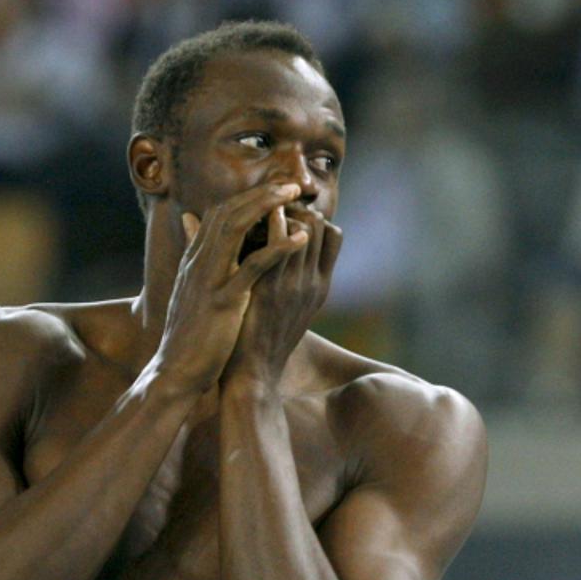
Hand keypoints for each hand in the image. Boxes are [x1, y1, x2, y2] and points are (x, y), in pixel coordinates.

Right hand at [154, 183, 309, 390]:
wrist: (175, 371)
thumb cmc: (188, 334)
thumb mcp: (188, 286)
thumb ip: (192, 251)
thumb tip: (189, 219)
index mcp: (194, 260)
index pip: (218, 213)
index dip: (247, 197)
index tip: (274, 190)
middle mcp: (198, 262)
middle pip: (227, 211)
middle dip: (260, 194)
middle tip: (291, 184)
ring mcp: (209, 279)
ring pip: (235, 227)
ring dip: (266, 207)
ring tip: (294, 197)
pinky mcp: (223, 301)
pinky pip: (253, 266)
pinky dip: (278, 248)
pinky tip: (301, 238)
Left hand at [222, 203, 341, 386]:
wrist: (251, 374)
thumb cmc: (261, 339)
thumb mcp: (286, 306)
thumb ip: (289, 277)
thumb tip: (283, 252)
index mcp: (319, 286)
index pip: (334, 236)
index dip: (314, 218)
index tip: (288, 215)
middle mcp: (313, 282)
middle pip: (321, 225)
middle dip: (297, 208)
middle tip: (271, 206)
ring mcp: (295, 284)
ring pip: (306, 227)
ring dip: (282, 210)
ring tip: (258, 209)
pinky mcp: (272, 287)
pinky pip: (278, 241)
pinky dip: (268, 223)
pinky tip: (246, 218)